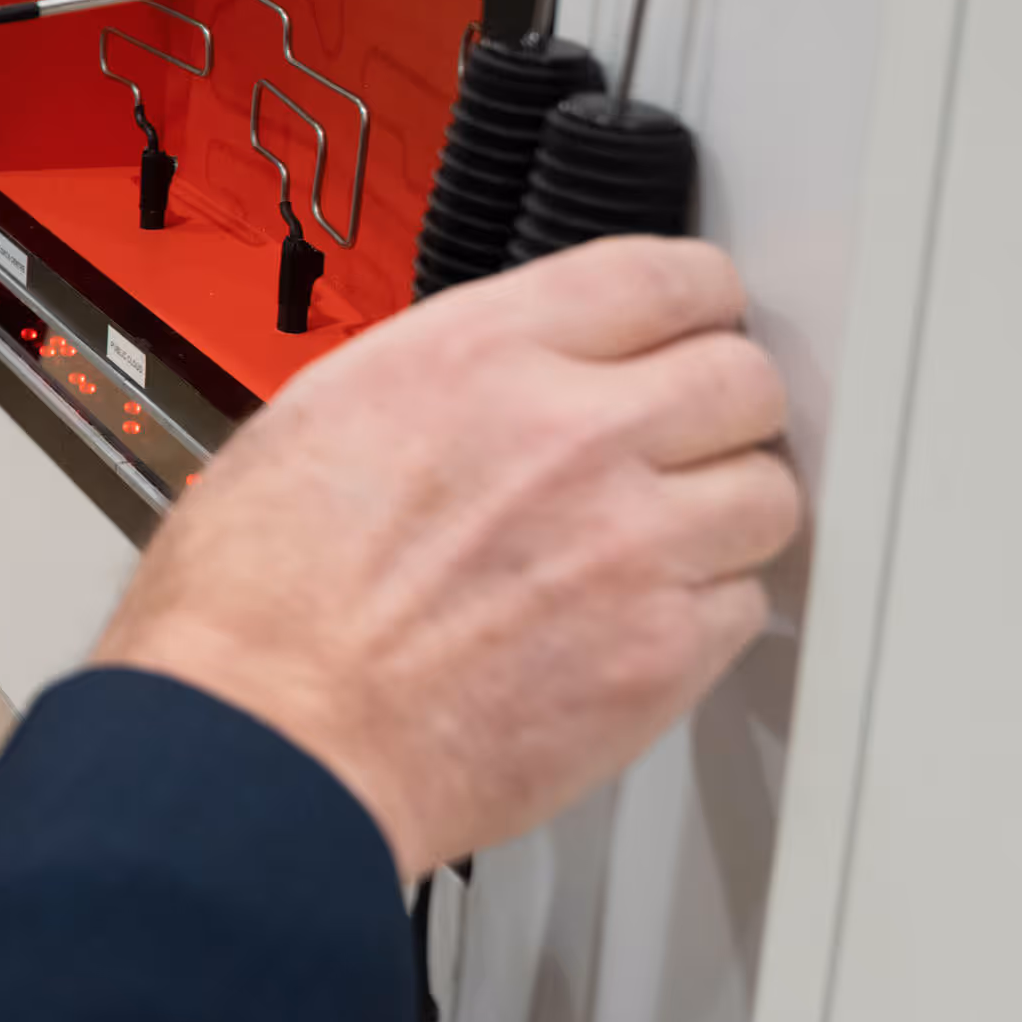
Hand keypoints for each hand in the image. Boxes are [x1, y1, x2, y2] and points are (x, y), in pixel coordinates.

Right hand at [92, 237, 798, 881]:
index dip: (693, 303)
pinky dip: (704, 613)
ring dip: (725, 511)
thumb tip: (514, 381)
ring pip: (768, 493)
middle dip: (720, 408)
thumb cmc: (253, 606)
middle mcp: (570, 432)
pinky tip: (633, 621)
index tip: (691, 325)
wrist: (268, 745)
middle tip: (685, 438)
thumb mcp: (322, 417)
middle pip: (743, 378)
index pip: (664, 276)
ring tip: (663, 539)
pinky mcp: (663, 654)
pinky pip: (745, 606)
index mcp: (476, 356)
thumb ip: (451, 381)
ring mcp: (632, 544)